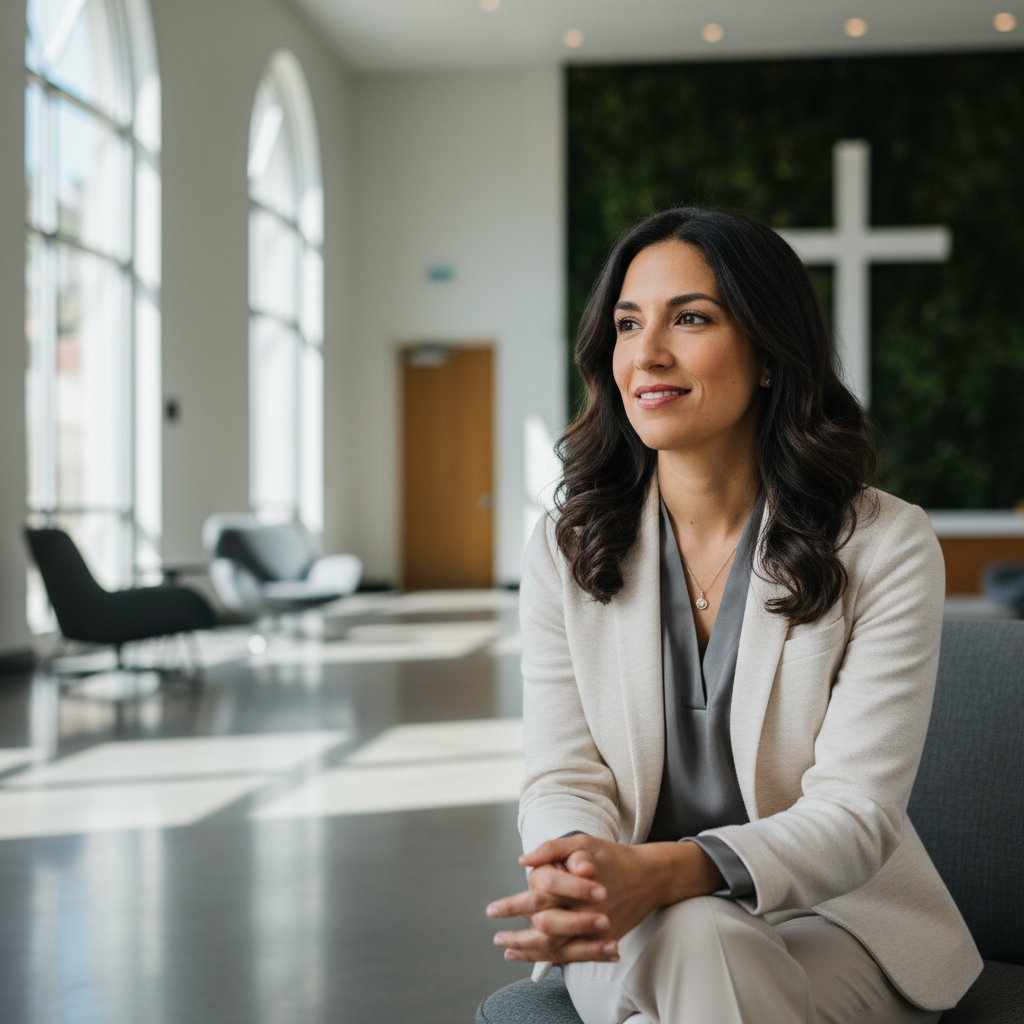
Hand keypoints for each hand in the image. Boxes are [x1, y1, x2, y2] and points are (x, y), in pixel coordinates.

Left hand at [486, 836, 723, 963]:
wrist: (650, 875)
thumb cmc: (612, 856)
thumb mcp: (583, 842)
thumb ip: (552, 849)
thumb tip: (523, 861)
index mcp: (574, 884)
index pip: (537, 897)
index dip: (512, 906)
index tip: (491, 911)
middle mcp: (583, 909)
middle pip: (544, 929)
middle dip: (518, 936)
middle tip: (498, 939)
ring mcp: (595, 928)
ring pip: (558, 947)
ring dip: (530, 952)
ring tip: (509, 952)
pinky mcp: (605, 940)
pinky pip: (576, 955)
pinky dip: (553, 959)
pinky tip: (537, 959)